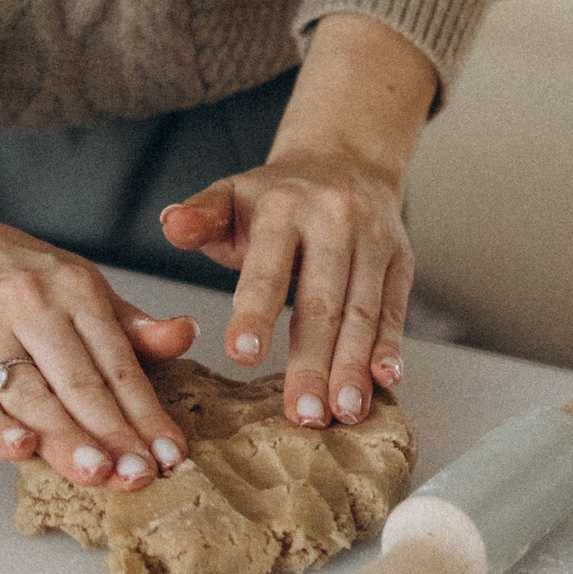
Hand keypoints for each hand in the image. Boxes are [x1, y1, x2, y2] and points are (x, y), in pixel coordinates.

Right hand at [0, 96, 195, 483]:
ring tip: (98, 474)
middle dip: (114, 434)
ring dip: (66, 437)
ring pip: (30, 392)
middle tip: (141, 477)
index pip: (117, 362)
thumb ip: (125, 321)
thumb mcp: (72, 282)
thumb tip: (183, 335)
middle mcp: (30, 302)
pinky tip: (20, 450)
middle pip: (80, 381)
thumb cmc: (5, 271)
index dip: (145, 412)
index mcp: (74, 287)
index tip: (170, 454)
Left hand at [157, 141, 415, 427]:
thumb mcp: (231, 196)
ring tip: (344, 412)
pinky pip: (395, 307)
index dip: (256, 313)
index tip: (242, 357)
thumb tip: (170, 223)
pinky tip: (385, 381)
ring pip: (362, 311)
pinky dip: (390, 346)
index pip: (267, 268)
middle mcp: (335, 219)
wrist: (345, 160)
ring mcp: (374, 239)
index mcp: (284, 207)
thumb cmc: (275, 197)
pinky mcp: (402, 259)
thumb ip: (200, 217)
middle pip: (322, 301)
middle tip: (304, 414)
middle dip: (314, 362)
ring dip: (354, 366)